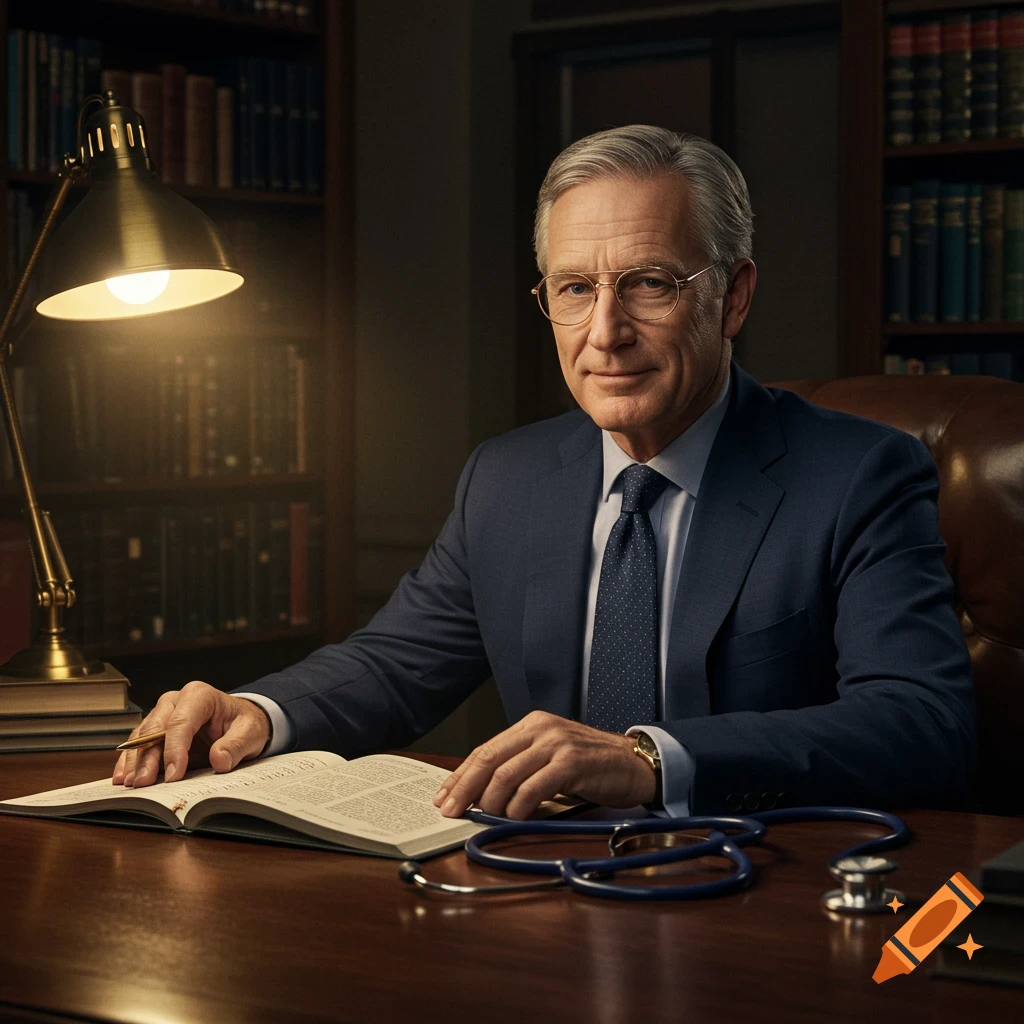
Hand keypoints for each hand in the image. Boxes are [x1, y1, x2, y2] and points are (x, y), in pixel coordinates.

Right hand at [111, 681, 271, 787]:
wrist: (239, 723)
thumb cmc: (244, 724)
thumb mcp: (250, 733)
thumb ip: (236, 745)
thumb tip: (219, 760)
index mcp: (199, 695)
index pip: (181, 722)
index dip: (175, 749)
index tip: (174, 775)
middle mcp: (175, 700)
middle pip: (156, 729)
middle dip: (148, 758)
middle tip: (143, 784)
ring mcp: (162, 714)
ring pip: (141, 737)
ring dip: (135, 762)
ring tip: (131, 785)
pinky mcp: (155, 730)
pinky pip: (137, 744)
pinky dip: (129, 761)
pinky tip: (122, 778)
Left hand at [432, 710, 655, 819]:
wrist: (635, 763)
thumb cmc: (592, 766)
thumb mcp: (552, 756)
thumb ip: (521, 767)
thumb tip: (482, 795)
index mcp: (531, 724)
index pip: (486, 749)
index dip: (461, 775)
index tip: (443, 795)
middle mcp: (541, 728)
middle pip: (489, 759)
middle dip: (465, 788)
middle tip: (450, 810)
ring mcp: (556, 744)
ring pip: (507, 775)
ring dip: (491, 803)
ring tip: (486, 818)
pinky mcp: (571, 763)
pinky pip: (533, 788)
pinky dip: (518, 807)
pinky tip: (514, 818)